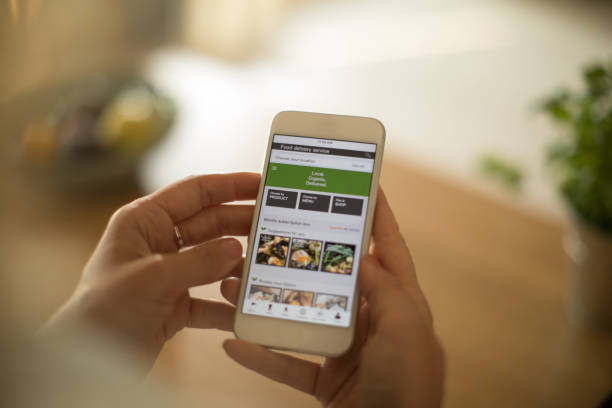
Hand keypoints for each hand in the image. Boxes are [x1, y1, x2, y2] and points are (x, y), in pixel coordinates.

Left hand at [44, 173, 259, 371]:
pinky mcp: (174, 304)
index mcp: (144, 221)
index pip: (194, 192)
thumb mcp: (153, 280)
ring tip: (264, 269)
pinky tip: (244, 309)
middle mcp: (157, 243)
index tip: (261, 184)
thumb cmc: (103, 312)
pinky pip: (209, 298)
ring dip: (236, 267)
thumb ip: (198, 262)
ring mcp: (168, 274)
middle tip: (273, 225)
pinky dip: (226, 305)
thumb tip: (236, 249)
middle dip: (240, 225)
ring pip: (212, 261)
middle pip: (209, 224)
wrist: (87, 361)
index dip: (229, 185)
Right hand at [221, 190, 444, 406]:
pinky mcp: (327, 380)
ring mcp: (349, 350)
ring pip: (303, 315)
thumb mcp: (406, 330)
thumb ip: (385, 289)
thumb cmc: (409, 388)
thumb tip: (362, 253)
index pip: (389, 247)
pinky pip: (288, 362)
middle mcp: (374, 322)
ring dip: (271, 301)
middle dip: (306, 252)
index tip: (366, 181)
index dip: (379, 212)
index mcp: (400, 304)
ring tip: (240, 283)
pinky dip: (262, 354)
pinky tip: (235, 342)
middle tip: (279, 226)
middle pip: (335, 276)